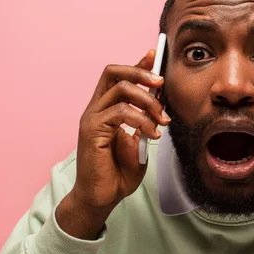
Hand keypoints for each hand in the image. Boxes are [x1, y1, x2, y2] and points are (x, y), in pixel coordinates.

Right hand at [57, 50, 170, 238]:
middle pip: (113, 72)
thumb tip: (157, 108)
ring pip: (120, 89)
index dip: (137, 64)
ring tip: (162, 120)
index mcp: (105, 109)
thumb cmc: (118, 174)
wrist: (101, 198)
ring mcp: (91, 118)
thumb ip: (144, 124)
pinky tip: (153, 134)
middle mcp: (96, 109)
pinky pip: (120, 112)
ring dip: (148, 100)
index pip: (119, 77)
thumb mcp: (139, 144)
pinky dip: (141, 120)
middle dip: (140, 72)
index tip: (154, 55)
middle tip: (161, 83)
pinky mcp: (92, 130)